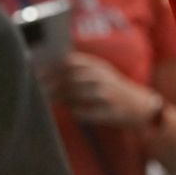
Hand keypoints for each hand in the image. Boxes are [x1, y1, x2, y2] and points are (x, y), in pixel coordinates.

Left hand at [46, 52, 161, 127]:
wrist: (139, 105)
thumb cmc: (112, 87)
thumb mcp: (99, 72)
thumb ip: (77, 69)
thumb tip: (46, 69)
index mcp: (98, 66)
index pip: (70, 61)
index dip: (52, 66)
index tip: (36, 71)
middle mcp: (102, 77)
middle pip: (70, 78)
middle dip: (52, 84)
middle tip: (37, 89)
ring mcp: (107, 95)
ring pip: (77, 94)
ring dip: (60, 97)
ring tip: (48, 100)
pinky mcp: (109, 112)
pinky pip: (86, 113)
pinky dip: (75, 111)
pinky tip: (70, 111)